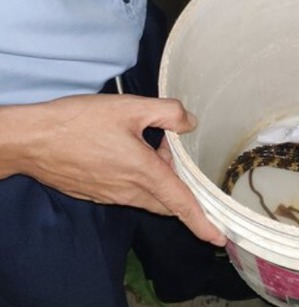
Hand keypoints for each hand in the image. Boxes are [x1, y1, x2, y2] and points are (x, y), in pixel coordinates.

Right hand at [0, 94, 225, 245]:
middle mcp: (130, 192)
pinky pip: (129, 193)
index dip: (203, 222)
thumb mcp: (129, 108)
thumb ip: (167, 113)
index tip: (220, 238)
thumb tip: (190, 123)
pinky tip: (129, 152)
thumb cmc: (79, 122)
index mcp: (145, 174)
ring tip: (150, 145)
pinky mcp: (98, 194)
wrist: (32, 140)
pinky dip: (140, 180)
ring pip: (149, 197)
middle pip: (169, 201)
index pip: (182, 204)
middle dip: (181, 187)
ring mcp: (112, 196)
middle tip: (177, 155)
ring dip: (159, 180)